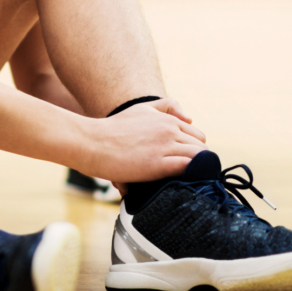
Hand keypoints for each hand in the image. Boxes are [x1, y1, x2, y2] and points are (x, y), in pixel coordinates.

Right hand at [81, 99, 206, 183]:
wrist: (90, 142)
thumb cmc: (112, 129)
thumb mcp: (141, 109)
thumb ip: (165, 107)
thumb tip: (188, 117)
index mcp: (167, 120)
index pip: (197, 136)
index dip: (193, 151)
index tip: (184, 162)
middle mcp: (170, 130)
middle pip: (201, 148)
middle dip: (196, 162)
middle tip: (183, 174)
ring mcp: (165, 146)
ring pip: (198, 158)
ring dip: (194, 171)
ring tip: (182, 181)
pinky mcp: (158, 164)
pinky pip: (188, 167)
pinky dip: (188, 176)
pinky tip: (178, 182)